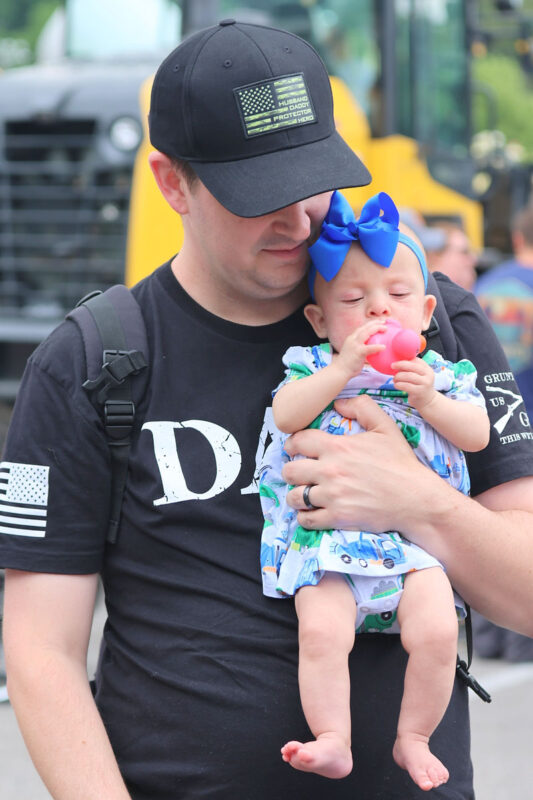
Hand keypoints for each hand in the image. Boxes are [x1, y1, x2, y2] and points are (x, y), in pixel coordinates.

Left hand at [282, 394, 437, 532]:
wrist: (416, 498)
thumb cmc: (400, 463)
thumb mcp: (385, 427)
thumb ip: (362, 408)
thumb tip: (339, 402)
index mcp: (338, 447)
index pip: (299, 441)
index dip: (292, 444)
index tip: (294, 448)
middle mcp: (330, 470)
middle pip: (290, 470)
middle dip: (291, 471)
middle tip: (299, 473)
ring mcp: (332, 496)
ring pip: (294, 496)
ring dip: (296, 495)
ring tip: (303, 494)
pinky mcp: (337, 517)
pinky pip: (306, 519)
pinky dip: (305, 517)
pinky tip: (311, 512)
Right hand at [335, 320, 385, 377]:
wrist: (339, 371)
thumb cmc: (348, 364)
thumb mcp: (353, 351)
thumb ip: (361, 348)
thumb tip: (371, 350)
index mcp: (351, 338)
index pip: (362, 328)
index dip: (371, 323)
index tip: (379, 322)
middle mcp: (352, 339)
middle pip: (365, 327)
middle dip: (375, 322)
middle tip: (384, 321)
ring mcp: (355, 345)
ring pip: (366, 333)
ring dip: (377, 329)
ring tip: (386, 329)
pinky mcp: (358, 352)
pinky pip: (369, 348)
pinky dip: (377, 346)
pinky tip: (383, 347)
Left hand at [392, 357, 435, 411]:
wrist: (427, 401)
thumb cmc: (420, 386)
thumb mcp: (420, 376)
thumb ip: (412, 369)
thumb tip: (397, 363)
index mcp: (427, 369)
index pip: (416, 360)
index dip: (405, 360)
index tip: (397, 362)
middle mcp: (428, 375)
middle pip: (412, 366)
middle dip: (400, 365)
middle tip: (392, 366)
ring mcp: (424, 384)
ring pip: (408, 376)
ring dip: (398, 376)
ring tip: (394, 379)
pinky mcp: (419, 392)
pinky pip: (405, 386)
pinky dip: (398, 384)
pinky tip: (396, 385)